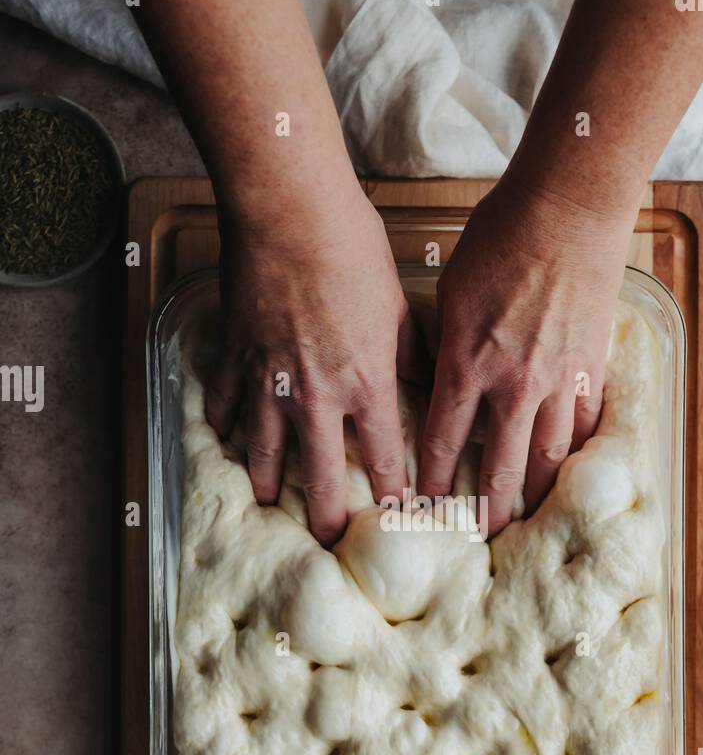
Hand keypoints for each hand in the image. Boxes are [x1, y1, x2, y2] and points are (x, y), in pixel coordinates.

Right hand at [206, 192, 411, 546]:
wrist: (288, 212)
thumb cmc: (353, 250)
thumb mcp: (400, 305)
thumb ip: (413, 353)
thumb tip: (428, 381)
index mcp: (367, 385)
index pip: (384, 460)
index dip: (393, 496)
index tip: (399, 520)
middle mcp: (317, 397)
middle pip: (320, 477)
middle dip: (328, 518)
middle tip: (330, 542)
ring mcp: (268, 382)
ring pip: (264, 453)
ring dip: (269, 485)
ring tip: (272, 505)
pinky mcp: (233, 359)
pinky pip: (223, 406)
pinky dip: (222, 425)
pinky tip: (224, 439)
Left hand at [417, 177, 634, 535]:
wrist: (568, 209)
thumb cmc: (499, 237)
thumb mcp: (451, 292)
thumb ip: (444, 344)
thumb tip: (439, 380)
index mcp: (466, 364)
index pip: (440, 441)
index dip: (429, 482)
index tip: (421, 508)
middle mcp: (512, 384)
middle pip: (497, 466)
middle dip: (485, 509)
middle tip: (478, 537)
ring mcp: (558, 379)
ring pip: (547, 456)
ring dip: (534, 492)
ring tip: (525, 517)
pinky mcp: (593, 367)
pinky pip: (584, 426)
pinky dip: (575, 452)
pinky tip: (569, 469)